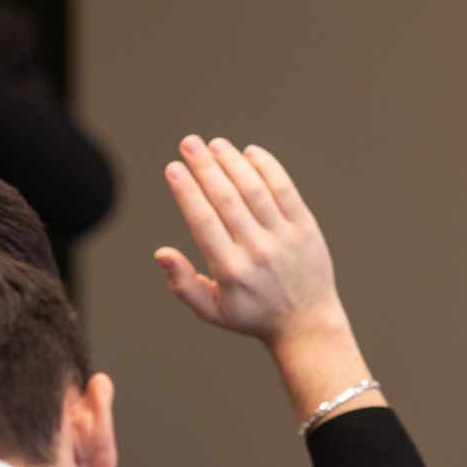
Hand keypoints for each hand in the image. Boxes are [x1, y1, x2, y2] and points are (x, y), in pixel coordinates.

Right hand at [154, 138, 385, 427]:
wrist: (306, 324)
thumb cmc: (252, 315)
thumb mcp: (211, 310)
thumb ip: (182, 283)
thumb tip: (160, 252)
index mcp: (230, 270)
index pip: (203, 221)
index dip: (186, 191)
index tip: (173, 168)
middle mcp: (257, 251)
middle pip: (227, 199)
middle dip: (204, 167)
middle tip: (189, 143)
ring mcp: (284, 238)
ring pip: (255, 190)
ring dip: (233, 162)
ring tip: (215, 144)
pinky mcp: (306, 229)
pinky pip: (285, 191)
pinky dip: (268, 168)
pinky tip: (250, 152)